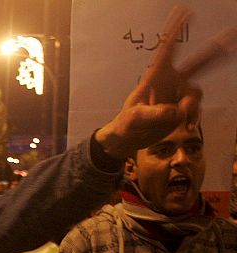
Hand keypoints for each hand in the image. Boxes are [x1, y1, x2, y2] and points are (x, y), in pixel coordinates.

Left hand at [95, 7, 236, 158]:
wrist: (129, 139)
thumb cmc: (127, 124)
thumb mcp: (135, 119)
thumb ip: (155, 114)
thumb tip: (176, 112)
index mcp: (155, 76)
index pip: (167, 50)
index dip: (175, 30)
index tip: (184, 11)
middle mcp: (171, 81)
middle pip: (197, 62)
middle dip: (216, 49)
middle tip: (233, 34)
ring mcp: (179, 94)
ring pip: (196, 93)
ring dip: (191, 107)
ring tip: (179, 119)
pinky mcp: (183, 108)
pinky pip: (196, 109)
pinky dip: (194, 118)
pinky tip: (189, 126)